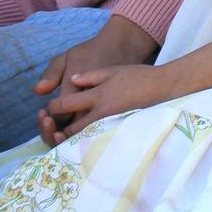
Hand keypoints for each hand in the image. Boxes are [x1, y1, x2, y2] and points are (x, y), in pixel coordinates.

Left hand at [34, 15, 156, 145]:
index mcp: (97, 95)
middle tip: (54, 127)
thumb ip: (91, 76)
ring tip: (67, 135)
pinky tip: (84, 139)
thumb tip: (72, 81)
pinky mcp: (117, 133)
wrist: (162, 88)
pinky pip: (96, 141)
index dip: (53, 107)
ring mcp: (110, 126)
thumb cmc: (138, 75)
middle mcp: (101, 113)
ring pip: (82, 139)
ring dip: (72, 138)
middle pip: (71, 128)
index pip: (66, 104)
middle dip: (59, 129)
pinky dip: (86, 141)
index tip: (49, 108)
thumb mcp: (112, 70)